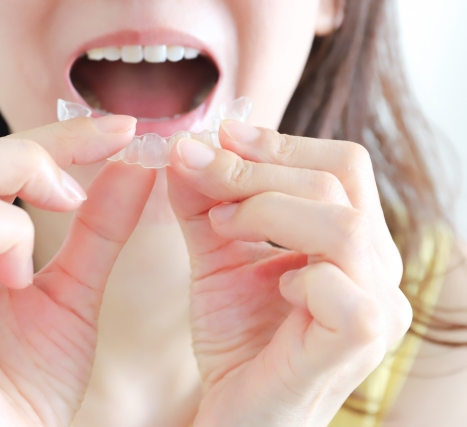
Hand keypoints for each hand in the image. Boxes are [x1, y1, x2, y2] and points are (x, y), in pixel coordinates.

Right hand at [0, 116, 156, 426]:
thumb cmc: (35, 378)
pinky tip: (2, 318)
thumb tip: (133, 162)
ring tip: (27, 275)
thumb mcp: (76, 290)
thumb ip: (100, 227)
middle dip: (23, 164)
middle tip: (70, 200)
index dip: (55, 133)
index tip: (122, 130)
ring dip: (7, 231)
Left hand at [167, 121, 411, 425]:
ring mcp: (380, 308)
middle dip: (258, 169)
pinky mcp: (360, 344)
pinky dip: (294, 272)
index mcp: (356, 242)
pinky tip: (270, 284)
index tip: (220, 134)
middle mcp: (379, 269)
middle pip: (339, 180)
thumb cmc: (236, 339)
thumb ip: (204, 203)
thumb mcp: (217, 256)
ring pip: (341, 224)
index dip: (279, 143)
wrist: (236, 413)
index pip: (341, 164)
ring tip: (222, 226)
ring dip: (268, 210)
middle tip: (200, 170)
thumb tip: (188, 147)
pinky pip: (337, 286)